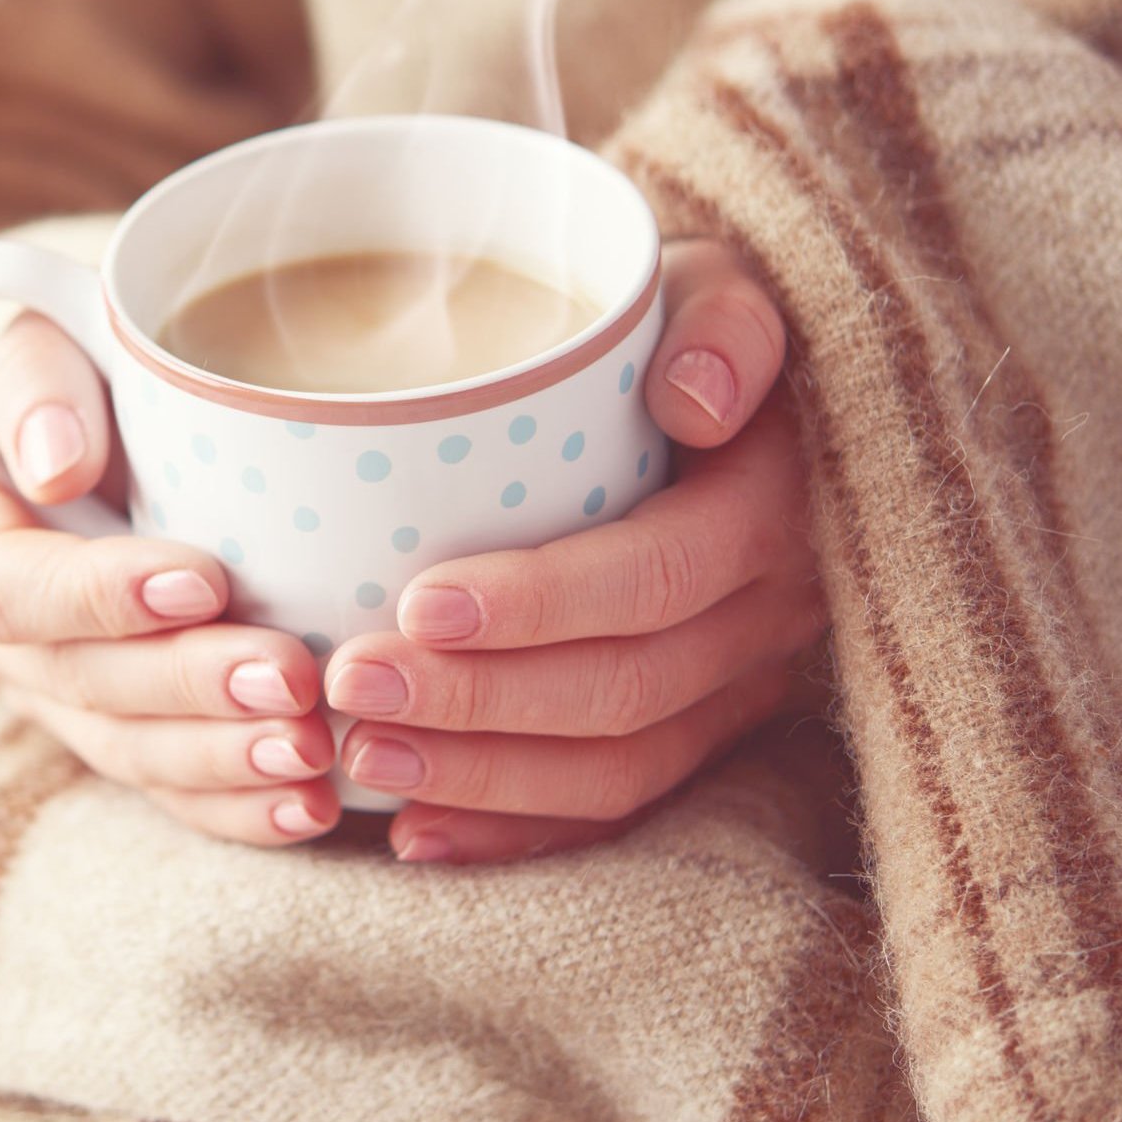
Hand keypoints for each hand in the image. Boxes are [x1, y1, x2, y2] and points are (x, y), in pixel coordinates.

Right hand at [0, 310, 341, 845]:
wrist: (87, 402)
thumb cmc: (66, 346)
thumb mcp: (26, 320)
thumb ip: (27, 370)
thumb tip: (57, 465)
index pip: (3, 586)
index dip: (97, 597)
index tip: (205, 578)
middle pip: (74, 682)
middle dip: (186, 689)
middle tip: (292, 681)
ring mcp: (40, 688)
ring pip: (123, 747)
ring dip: (220, 760)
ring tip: (313, 753)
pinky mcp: (107, 724)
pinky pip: (163, 785)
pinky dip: (236, 805)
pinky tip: (309, 808)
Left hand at [323, 240, 822, 863]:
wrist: (732, 386)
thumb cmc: (678, 324)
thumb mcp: (709, 283)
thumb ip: (718, 318)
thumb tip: (695, 398)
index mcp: (772, 507)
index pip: (658, 577)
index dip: (542, 602)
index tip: (418, 601)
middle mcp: (770, 615)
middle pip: (626, 691)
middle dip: (480, 704)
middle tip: (350, 687)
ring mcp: (739, 688)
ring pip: (618, 769)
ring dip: (482, 779)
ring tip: (359, 757)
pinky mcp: (700, 734)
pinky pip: (614, 811)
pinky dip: (513, 835)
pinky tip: (413, 838)